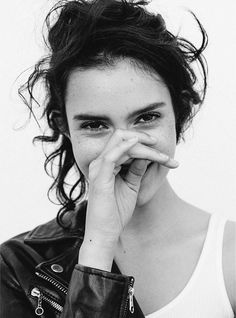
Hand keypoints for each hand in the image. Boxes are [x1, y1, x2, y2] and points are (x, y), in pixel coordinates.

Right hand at [83, 129, 177, 247]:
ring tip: (164, 158)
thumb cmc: (116, 213)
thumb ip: (136, 170)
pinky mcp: (100, 177)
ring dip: (145, 148)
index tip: (164, 154)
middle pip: (121, 138)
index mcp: (105, 164)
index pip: (123, 143)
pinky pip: (112, 156)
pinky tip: (139, 144)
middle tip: (165, 154)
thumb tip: (146, 155)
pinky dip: (125, 147)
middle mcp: (100, 163)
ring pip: (121, 144)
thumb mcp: (131, 186)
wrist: (105, 233)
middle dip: (145, 140)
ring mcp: (98, 168)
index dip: (144, 143)